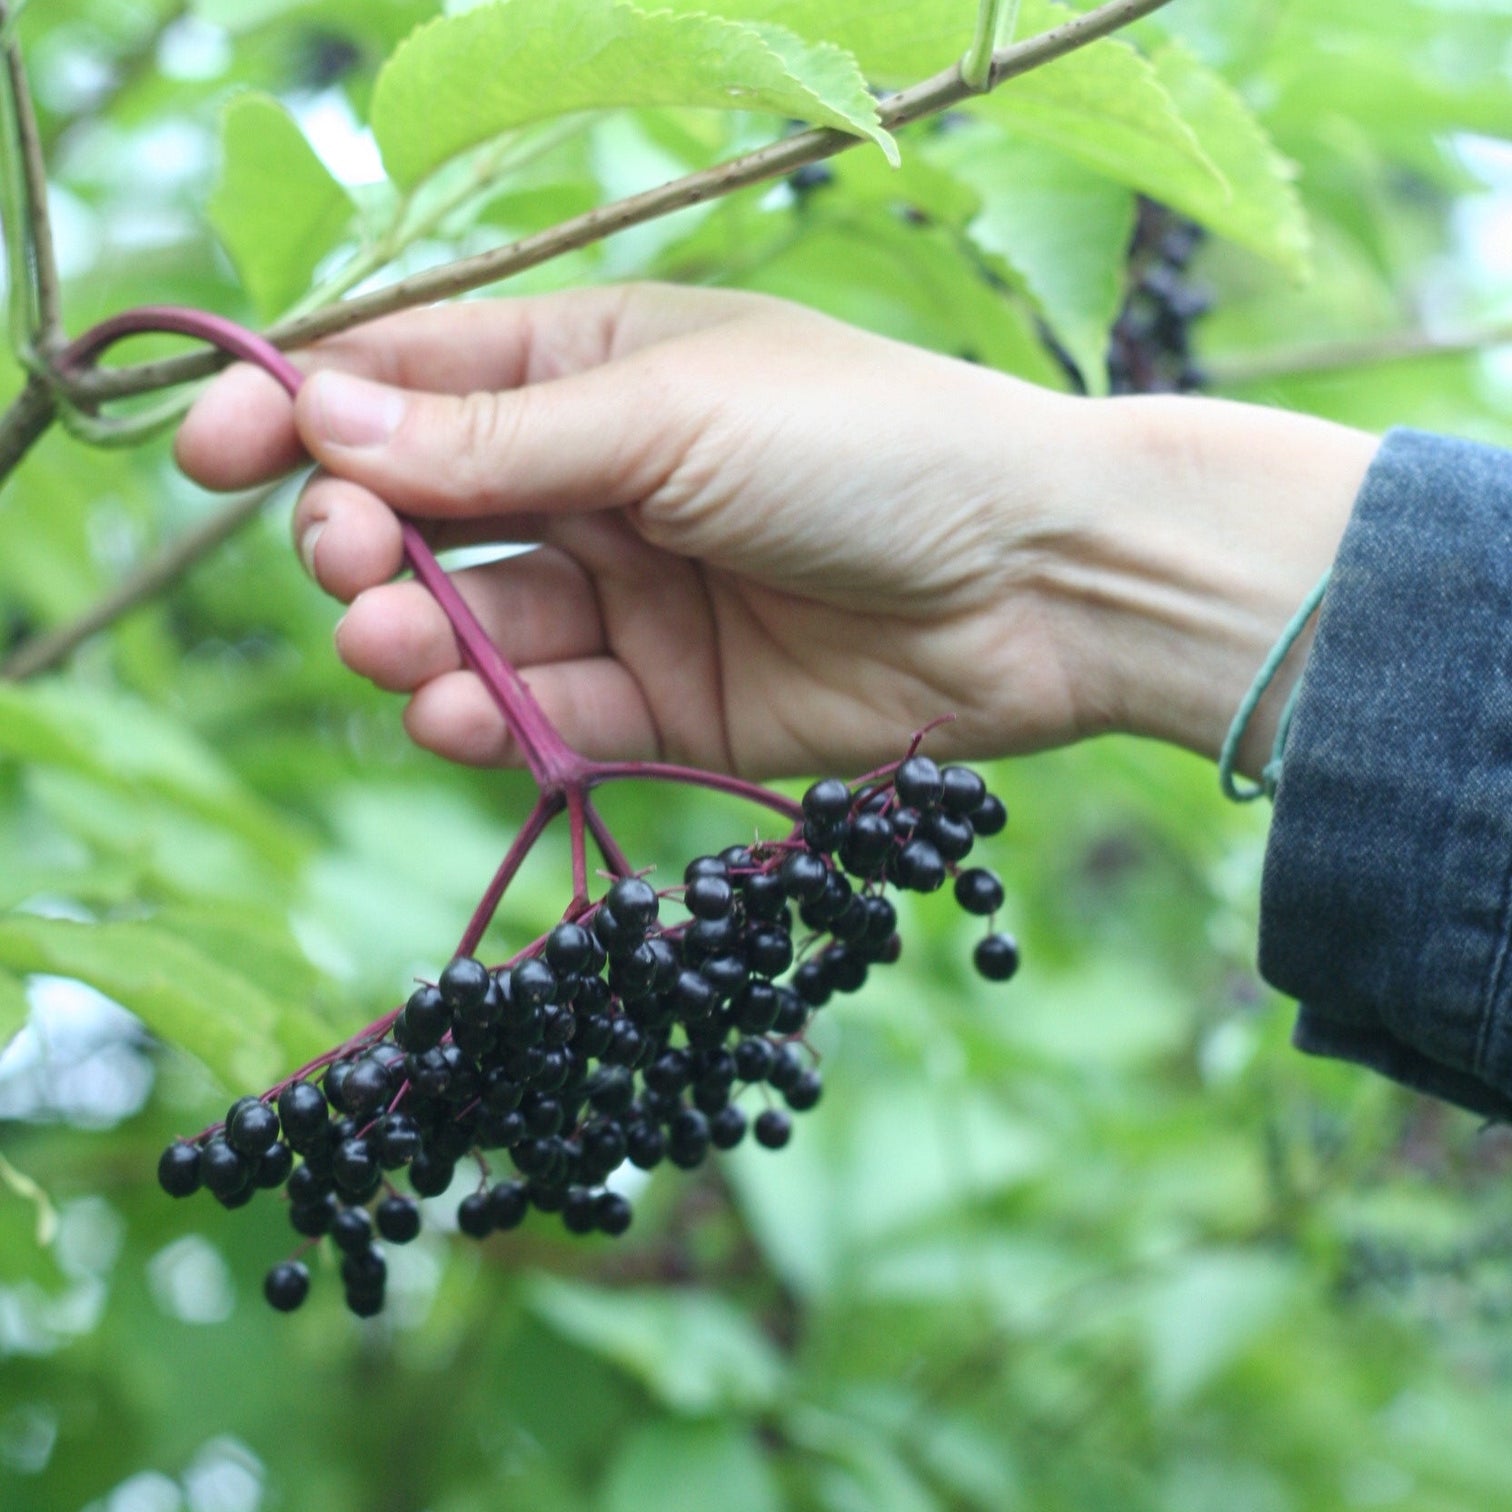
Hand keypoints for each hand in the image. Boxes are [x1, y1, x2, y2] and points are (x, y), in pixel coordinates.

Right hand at [176, 283, 1377, 778]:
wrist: (1036, 580)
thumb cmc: (871, 446)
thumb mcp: (672, 414)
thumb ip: (500, 433)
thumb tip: (321, 411)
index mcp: (594, 368)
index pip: (413, 381)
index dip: (303, 415)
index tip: (210, 455)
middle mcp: (599, 480)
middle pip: (423, 511)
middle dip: (361, 540)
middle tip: (347, 563)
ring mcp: (630, 595)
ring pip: (472, 623)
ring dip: (410, 638)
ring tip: (393, 645)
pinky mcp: (666, 701)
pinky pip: (546, 713)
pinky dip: (488, 717)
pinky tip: (455, 714)